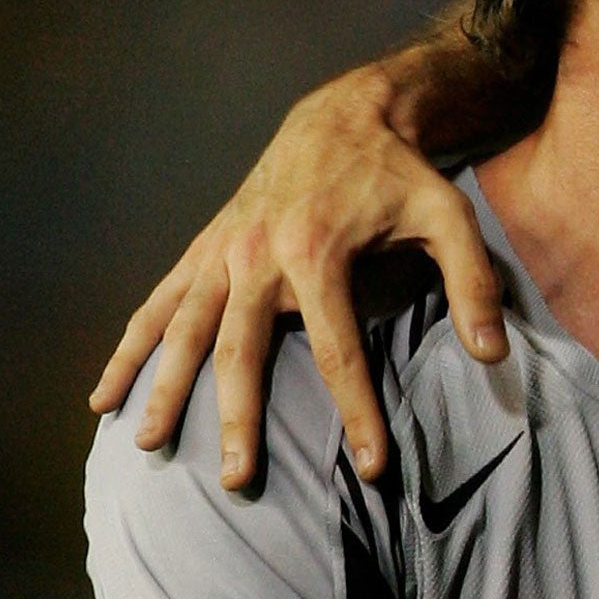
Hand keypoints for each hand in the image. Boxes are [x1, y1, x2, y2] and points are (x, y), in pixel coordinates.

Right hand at [87, 52, 506, 488]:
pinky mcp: (205, 248)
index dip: (356, 412)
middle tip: (238, 480)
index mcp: (318, 253)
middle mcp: (258, 255)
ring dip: (164, 389)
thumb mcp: (450, 218)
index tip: (370, 467)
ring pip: (183, 330)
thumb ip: (474, 284)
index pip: (339, 352)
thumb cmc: (401, 176)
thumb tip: (495, 353)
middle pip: (242, 351)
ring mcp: (224, 252)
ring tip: (148, 445)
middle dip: (240, 418)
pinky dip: (129, 348)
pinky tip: (104, 393)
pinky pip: (158, 303)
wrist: (344, 118)